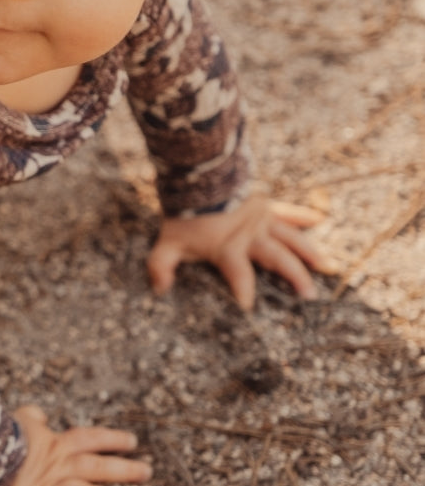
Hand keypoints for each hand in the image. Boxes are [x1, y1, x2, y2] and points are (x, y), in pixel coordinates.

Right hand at [0, 404, 150, 485]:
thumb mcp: (18, 417)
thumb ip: (33, 418)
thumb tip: (40, 416)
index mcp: (54, 442)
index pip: (90, 439)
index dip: (112, 440)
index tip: (133, 443)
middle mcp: (57, 465)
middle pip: (96, 465)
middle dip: (124, 469)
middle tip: (148, 473)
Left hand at [147, 196, 329, 310]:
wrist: (195, 179)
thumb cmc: (184, 216)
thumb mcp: (168, 243)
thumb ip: (162, 266)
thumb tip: (158, 289)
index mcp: (229, 248)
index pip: (238, 273)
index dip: (242, 289)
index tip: (248, 306)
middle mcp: (250, 236)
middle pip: (276, 258)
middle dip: (293, 276)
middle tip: (309, 295)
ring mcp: (261, 220)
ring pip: (290, 238)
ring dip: (308, 253)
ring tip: (326, 267)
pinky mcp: (265, 207)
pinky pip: (287, 213)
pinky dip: (302, 215)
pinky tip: (319, 218)